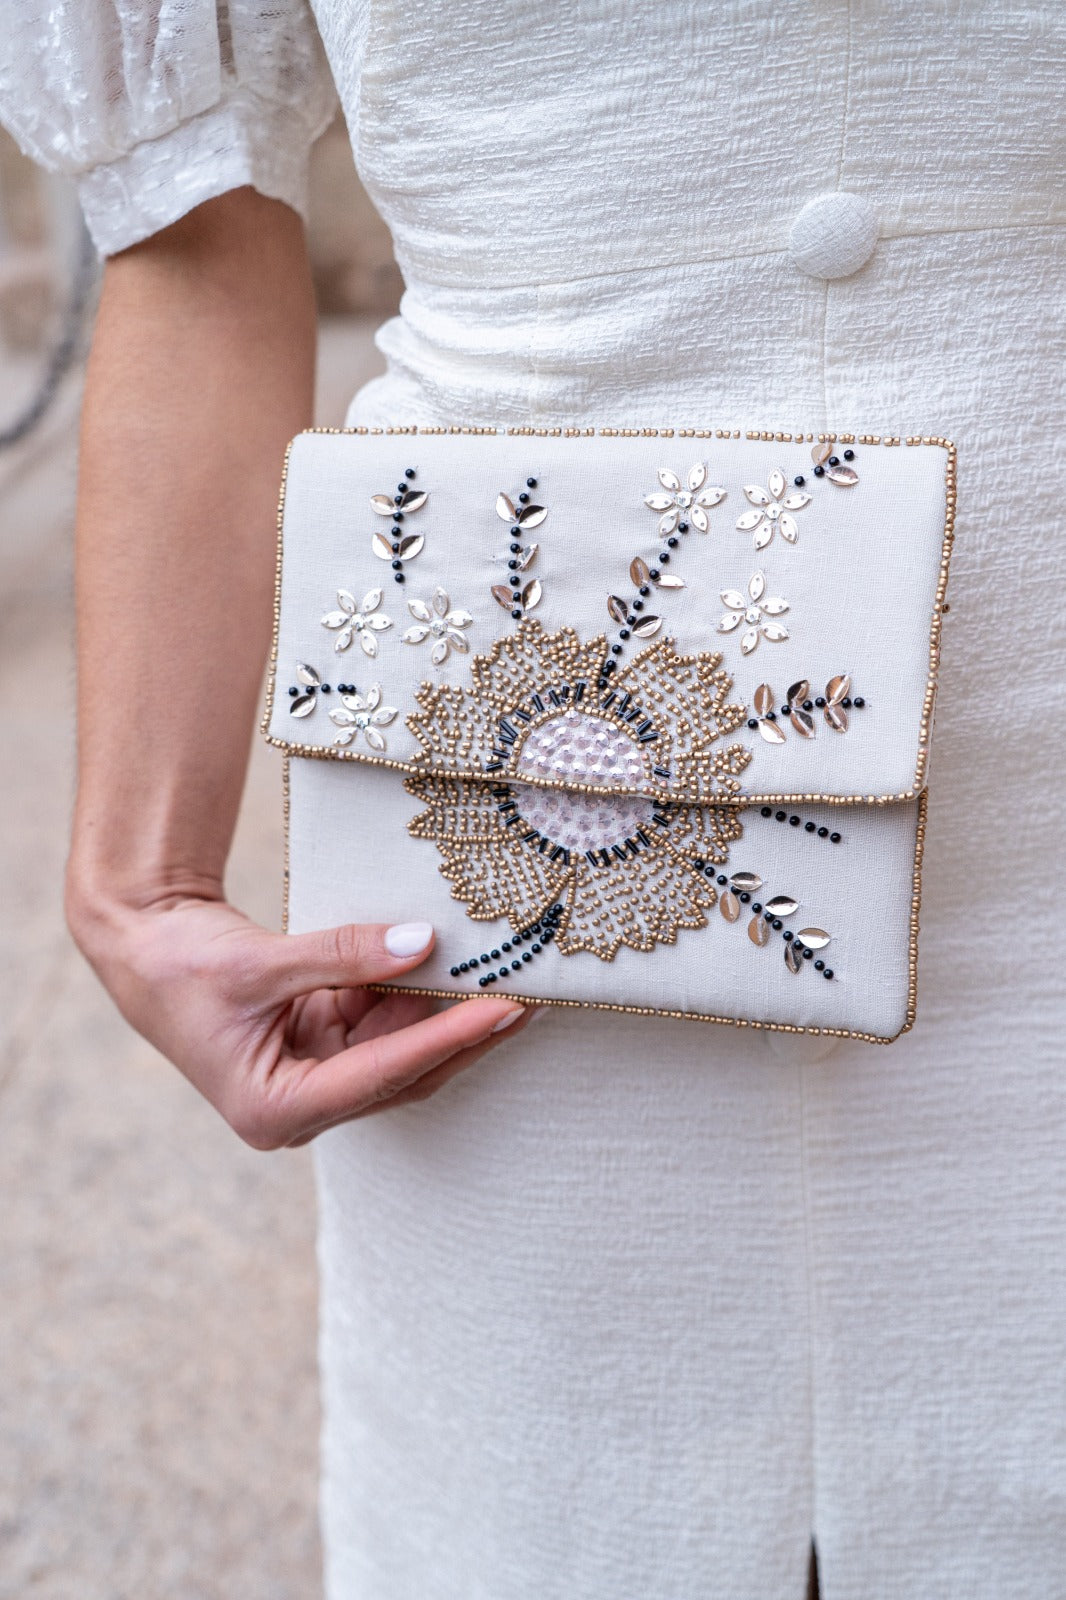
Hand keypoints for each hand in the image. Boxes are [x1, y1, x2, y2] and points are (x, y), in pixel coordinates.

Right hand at [69, 893, 530, 1147]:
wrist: (141, 945)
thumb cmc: (181, 965)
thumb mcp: (260, 962)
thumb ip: (343, 955)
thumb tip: (422, 944)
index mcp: (275, 1109)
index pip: (380, 1075)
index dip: (445, 1041)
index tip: (501, 1012)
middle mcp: (302, 1106)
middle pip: (404, 1073)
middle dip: (463, 1035)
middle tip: (528, 998)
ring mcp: (316, 1076)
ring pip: (401, 1047)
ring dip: (445, 1012)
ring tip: (504, 974)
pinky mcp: (323, 1043)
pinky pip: (383, 1020)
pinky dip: (413, 992)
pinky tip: (453, 966)